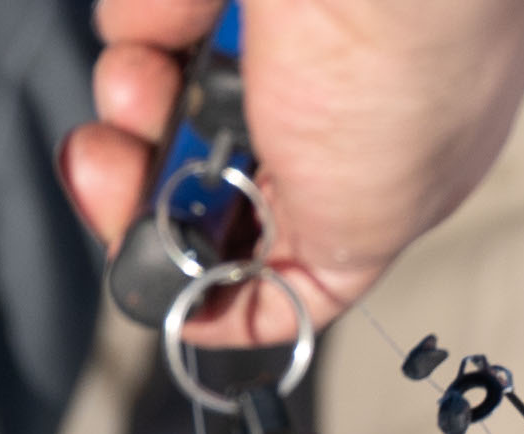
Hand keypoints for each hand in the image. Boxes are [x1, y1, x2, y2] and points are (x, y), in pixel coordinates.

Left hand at [58, 0, 523, 344]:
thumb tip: (227, 314)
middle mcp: (344, 87)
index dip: (209, 261)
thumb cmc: (413, 64)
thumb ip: (299, 284)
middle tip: (110, 168)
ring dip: (130, 98)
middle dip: (141, 178)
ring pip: (167, 84)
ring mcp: (287, 21)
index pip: (286, 234)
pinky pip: (158, 13)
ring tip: (135, 81)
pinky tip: (149, 25)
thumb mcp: (364, 228)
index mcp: (397, 159)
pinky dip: (139, 22)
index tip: (156, 271)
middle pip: (204, 158)